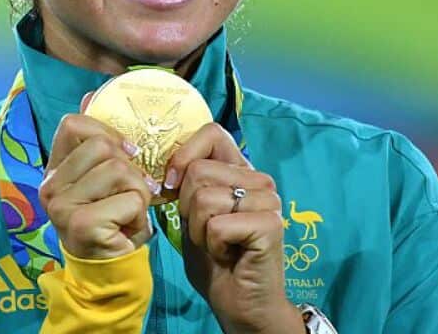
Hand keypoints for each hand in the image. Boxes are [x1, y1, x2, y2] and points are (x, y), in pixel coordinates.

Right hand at [39, 111, 158, 259]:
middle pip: (103, 146)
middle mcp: (49, 186)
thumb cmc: (112, 220)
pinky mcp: (82, 224)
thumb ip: (96, 141)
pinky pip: (130, 199)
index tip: (125, 153)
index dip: (106, 131)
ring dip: (138, 192)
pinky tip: (127, 228)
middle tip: (130, 193)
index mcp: (53, 170)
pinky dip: (140, 214)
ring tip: (128, 211)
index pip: (73, 125)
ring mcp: (62, 206)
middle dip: (130, 169)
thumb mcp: (104, 178)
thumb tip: (90, 94)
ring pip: (120, 171)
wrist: (111, 270)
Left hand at [162, 123, 304, 333]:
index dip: (183, 155)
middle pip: (198, 170)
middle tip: (206, 233)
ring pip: (204, 198)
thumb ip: (185, 185)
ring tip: (218, 245)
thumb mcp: (191, 216)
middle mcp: (259, 180)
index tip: (172, 184)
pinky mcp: (270, 224)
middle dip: (187, 209)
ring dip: (199, 231)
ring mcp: (268, 200)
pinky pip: (217, 225)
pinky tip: (229, 256)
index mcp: (240, 171)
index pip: (211, 133)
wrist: (240, 303)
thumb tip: (167, 167)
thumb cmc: (215, 260)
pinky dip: (213, 246)